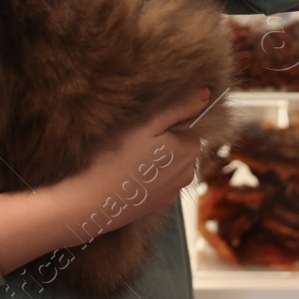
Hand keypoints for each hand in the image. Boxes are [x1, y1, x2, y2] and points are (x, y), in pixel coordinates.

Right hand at [49, 87, 207, 234]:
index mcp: (189, 150)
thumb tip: (206, 93)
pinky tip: (126, 178)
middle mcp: (187, 174)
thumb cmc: (116, 156)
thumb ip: (179, 107)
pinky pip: (157, 183)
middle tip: (131, 143)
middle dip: (161, 143)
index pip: (186, 127)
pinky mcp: (157, 205)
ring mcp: (172, 193)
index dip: (163, 125)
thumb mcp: (147, 123)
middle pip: (178, 147)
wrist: (91, 201)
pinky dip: (145, 178)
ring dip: (153, 161)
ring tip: (126, 160)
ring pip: (167, 165)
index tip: (142, 129)